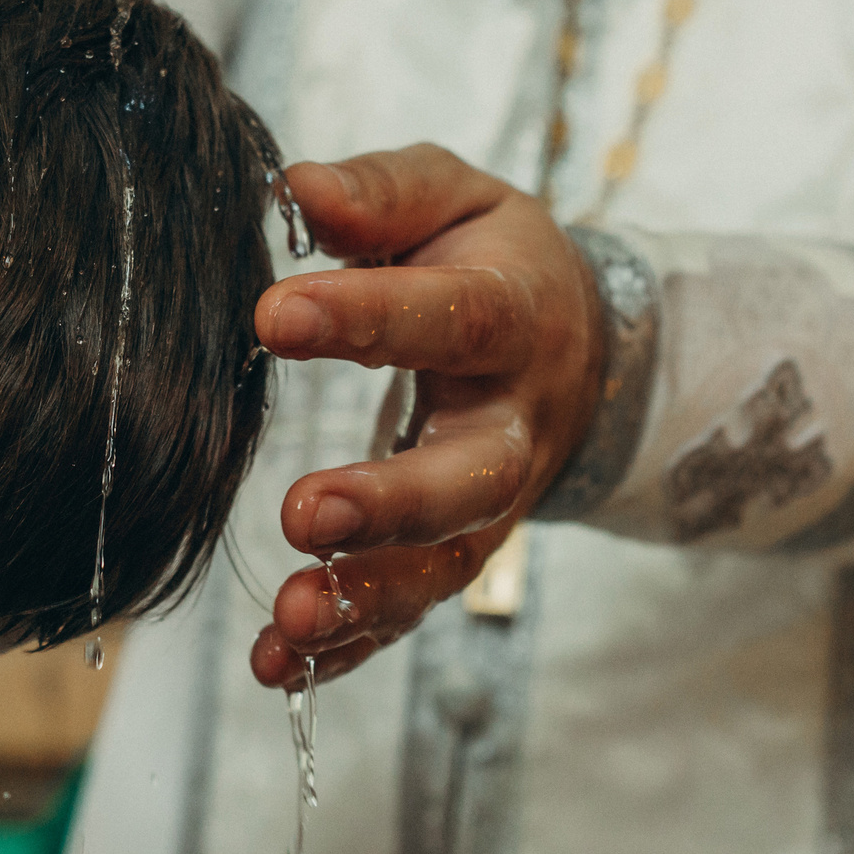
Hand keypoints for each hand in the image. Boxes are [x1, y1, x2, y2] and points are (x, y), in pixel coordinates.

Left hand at [250, 146, 603, 686]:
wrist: (579, 341)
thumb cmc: (489, 259)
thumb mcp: (453, 199)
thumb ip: (382, 194)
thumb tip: (297, 185)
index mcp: (510, 318)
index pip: (446, 318)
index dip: (364, 318)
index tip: (274, 314)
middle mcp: (511, 427)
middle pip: (467, 479)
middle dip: (390, 504)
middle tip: (306, 513)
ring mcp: (490, 504)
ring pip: (444, 566)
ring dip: (366, 600)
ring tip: (288, 621)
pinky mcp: (455, 553)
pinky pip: (409, 613)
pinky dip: (348, 650)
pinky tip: (278, 667)